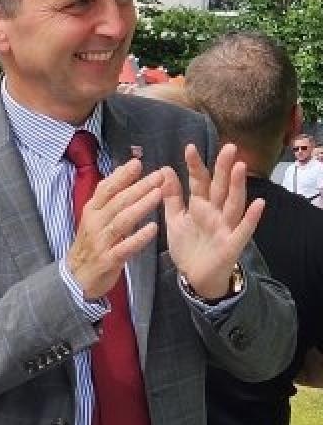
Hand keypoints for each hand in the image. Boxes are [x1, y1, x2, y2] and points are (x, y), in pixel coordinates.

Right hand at [64, 157, 165, 300]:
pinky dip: (138, 238)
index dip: (121, 176)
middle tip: (158, 176)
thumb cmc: (91, 244)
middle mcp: (95, 224)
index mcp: (92, 212)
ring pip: (121, 221)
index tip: (138, 162)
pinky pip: (124, 247)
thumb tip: (122, 172)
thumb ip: (109, 197)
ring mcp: (101, 242)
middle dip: (138, 187)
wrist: (75, 277)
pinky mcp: (108, 260)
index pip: (105, 189)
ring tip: (158, 195)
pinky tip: (153, 229)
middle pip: (117, 202)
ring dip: (140, 207)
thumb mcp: (95, 218)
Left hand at [163, 142, 263, 298]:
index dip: (195, 166)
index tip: (190, 147)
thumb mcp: (175, 220)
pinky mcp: (232, 243)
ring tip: (241, 167)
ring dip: (237, 186)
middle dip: (223, 168)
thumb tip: (164, 169)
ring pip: (233, 203)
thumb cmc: (188, 246)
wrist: (195, 277)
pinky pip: (244, 229)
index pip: (198, 182)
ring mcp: (226, 227)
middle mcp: (215, 213)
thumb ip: (171, 197)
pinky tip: (259, 204)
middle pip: (220, 187)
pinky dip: (251, 218)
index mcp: (200, 206)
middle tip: (228, 147)